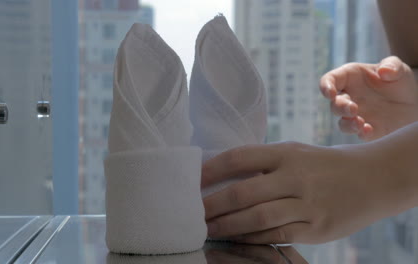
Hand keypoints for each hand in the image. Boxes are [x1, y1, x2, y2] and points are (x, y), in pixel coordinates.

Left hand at [202, 142, 415, 243]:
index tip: (192, 181)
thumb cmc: (322, 165)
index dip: (212, 170)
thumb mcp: (294, 153)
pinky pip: (276, 236)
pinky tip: (236, 239)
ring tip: (207, 229)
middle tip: (193, 213)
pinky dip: (252, 239)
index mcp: (286, 153)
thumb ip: (262, 163)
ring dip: (227, 226)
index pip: (239, 158)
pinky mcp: (316, 228)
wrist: (371, 179)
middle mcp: (295, 177)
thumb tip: (221, 176)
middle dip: (213, 205)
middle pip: (243, 192)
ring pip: (257, 218)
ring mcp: (307, 204)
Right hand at [320, 56, 417, 140]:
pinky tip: (369, 130)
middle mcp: (349, 97)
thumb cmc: (401, 82)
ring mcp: (356, 115)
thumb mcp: (400, 69)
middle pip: (334, 104)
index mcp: (350, 78)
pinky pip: (358, 134)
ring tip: (359, 123)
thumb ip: (393, 65)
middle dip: (340, 107)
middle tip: (353, 109)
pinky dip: (361, 133)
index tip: (330, 93)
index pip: (330, 80)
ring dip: (347, 124)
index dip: (326, 86)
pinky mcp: (366, 129)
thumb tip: (383, 71)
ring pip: (342, 122)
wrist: (413, 104)